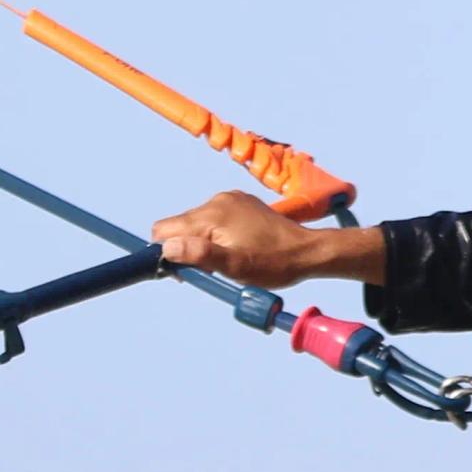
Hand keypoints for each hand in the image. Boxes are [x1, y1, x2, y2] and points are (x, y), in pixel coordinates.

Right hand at [150, 191, 379, 289]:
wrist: (307, 251)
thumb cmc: (274, 262)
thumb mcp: (235, 266)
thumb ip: (200, 255)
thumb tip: (168, 247)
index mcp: (212, 215)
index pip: (164, 229)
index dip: (168, 252)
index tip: (187, 271)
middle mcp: (217, 201)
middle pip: (180, 226)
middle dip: (187, 249)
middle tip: (212, 270)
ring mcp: (230, 200)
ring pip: (197, 224)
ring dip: (203, 244)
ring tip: (228, 260)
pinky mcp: (241, 204)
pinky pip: (215, 219)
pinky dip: (217, 236)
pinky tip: (236, 249)